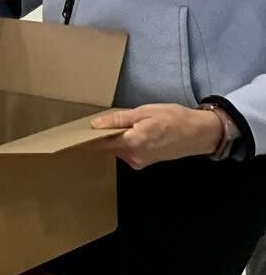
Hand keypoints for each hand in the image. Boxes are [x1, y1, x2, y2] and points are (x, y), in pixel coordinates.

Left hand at [92, 103, 225, 169]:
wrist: (199, 133)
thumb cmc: (173, 118)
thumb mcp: (144, 112)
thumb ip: (118, 120)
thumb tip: (95, 125)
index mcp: (131, 144)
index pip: (100, 144)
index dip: (87, 137)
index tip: (75, 132)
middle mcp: (133, 158)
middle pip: (109, 146)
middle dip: (105, 134)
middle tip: (107, 119)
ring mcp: (140, 162)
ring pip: (119, 148)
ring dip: (118, 137)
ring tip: (130, 123)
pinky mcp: (146, 162)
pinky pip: (129, 151)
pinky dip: (128, 141)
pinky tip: (137, 131)